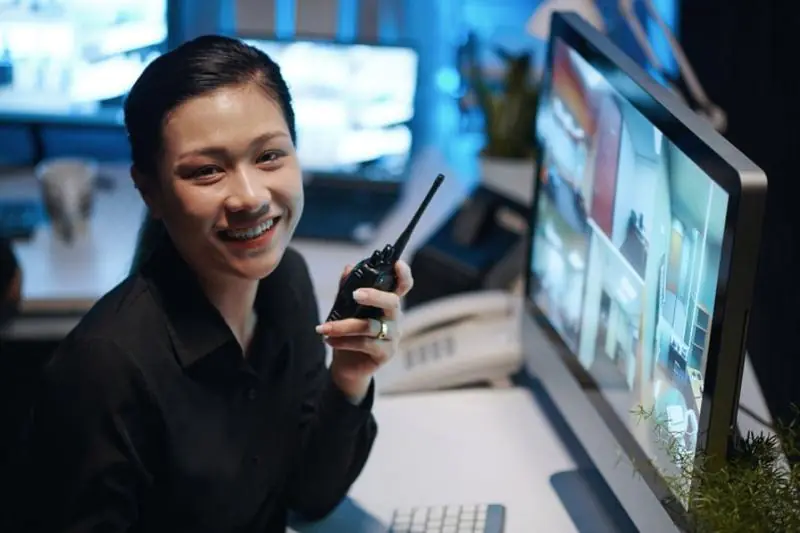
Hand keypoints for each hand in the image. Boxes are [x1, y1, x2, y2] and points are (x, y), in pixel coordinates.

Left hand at [316, 261, 413, 399]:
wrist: (347, 366)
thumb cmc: (349, 334)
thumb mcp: (345, 310)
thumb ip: (347, 290)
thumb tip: (349, 268)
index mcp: (387, 303)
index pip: (402, 286)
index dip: (404, 274)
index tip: (396, 264)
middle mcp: (394, 318)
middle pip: (392, 302)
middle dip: (374, 296)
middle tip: (355, 294)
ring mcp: (392, 336)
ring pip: (370, 326)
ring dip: (343, 326)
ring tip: (324, 328)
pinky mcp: (386, 353)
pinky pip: (365, 344)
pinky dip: (344, 341)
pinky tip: (329, 340)